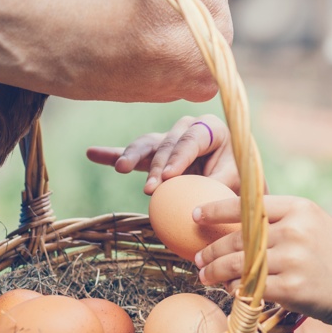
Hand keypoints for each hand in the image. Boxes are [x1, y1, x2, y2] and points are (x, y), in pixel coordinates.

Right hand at [87, 113, 238, 194]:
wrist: (233, 186)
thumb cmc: (238, 182)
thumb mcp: (236, 183)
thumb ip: (219, 187)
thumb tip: (199, 204)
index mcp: (212, 128)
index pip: (192, 140)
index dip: (180, 157)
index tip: (169, 177)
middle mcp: (188, 128)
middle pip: (168, 143)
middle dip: (157, 166)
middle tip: (151, 188)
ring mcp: (169, 140)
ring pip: (147, 145)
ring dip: (132, 156)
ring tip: (121, 168)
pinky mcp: (155, 154)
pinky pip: (132, 154)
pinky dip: (114, 154)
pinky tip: (92, 153)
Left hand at [194, 195, 331, 325]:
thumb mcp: (314, 224)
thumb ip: (280, 220)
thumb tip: (235, 222)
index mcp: (299, 208)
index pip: (247, 205)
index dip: (216, 210)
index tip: (196, 215)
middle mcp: (296, 230)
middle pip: (238, 238)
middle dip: (211, 248)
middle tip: (197, 256)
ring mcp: (293, 259)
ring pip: (239, 264)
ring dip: (215, 271)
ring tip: (204, 275)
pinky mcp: (291, 288)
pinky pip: (251, 288)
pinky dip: (235, 290)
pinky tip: (229, 290)